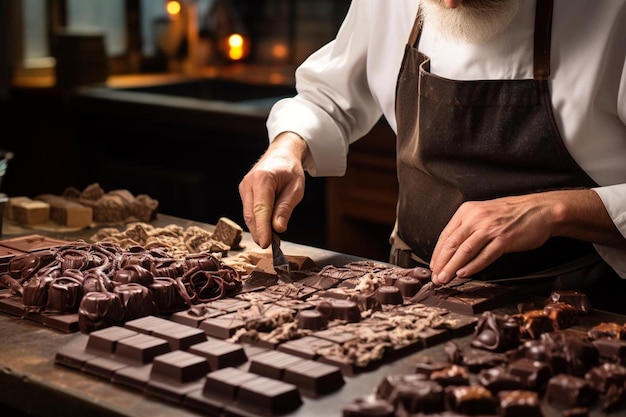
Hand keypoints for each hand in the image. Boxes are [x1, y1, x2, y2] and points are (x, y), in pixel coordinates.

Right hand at [238, 132, 308, 248]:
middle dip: (260, 233)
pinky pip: (250, 212)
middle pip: (251, 215)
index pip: (260, 209)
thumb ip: (286, 208)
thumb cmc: (290, 170)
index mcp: (262, 179)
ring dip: (259, 230)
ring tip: (273, 241)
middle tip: (273, 247)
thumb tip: (278, 229)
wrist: (281, 154)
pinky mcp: (244, 193)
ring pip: (249, 216)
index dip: (262, 229)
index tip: (266, 245)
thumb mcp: (296, 189)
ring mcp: (244, 188)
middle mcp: (249, 183)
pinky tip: (268, 231)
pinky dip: (258, 223)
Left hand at [429, 189, 622, 284]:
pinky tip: (464, 274)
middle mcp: (476, 218)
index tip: (432, 267)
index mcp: (467, 211)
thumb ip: (467, 228)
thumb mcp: (483, 214)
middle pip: (452, 244)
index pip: (446, 235)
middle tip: (435, 278)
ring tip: (444, 279)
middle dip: (441, 264)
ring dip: (452, 267)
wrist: (540, 210)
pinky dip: (473, 266)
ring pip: (465, 251)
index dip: (437, 253)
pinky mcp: (504, 239)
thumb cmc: (512, 214)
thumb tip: (451, 249)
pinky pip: (485, 255)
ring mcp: (490, 228)